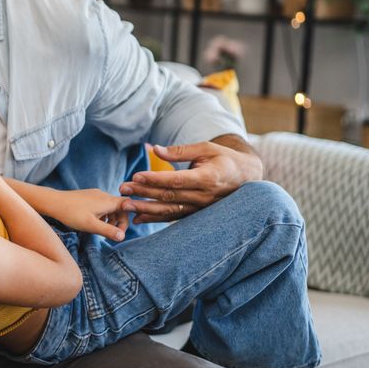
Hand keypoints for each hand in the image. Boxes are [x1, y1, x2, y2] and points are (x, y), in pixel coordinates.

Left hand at [41, 189, 129, 241]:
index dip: (127, 219)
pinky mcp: (88, 196)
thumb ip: (108, 231)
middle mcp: (103, 195)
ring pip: (110, 207)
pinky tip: (92, 222)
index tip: (120, 232)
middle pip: (119, 207)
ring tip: (101, 229)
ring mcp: (95, 194)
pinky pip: (101, 205)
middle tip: (110, 234)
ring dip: (110, 219)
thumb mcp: (91, 225)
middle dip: (118, 221)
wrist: (53, 202)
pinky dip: (102, 215)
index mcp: (107, 201)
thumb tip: (123, 237)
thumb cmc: (71, 214)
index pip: (127, 206)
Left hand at [119, 137, 262, 222]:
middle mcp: (204, 197)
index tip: (136, 176)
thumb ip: (180, 151)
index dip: (155, 179)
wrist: (246, 178)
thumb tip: (154, 149)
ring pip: (169, 210)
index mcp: (207, 178)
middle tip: (122, 188)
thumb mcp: (206, 148)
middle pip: (169, 196)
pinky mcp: (196, 214)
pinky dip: (155, 219)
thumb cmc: (224, 159)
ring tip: (125, 205)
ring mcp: (200, 208)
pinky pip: (174, 218)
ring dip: (145, 208)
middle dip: (144, 192)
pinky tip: (138, 218)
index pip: (176, 181)